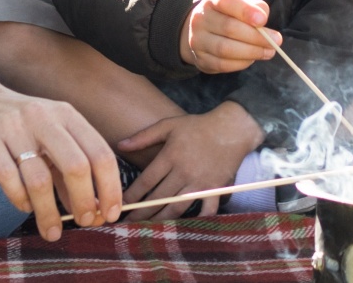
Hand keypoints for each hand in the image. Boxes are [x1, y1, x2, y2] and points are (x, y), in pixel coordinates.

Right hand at [0, 88, 122, 238]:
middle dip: (84, 201)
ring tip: (52, 230)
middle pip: (75, 166)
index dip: (110, 187)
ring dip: (49, 212)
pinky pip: (7, 177)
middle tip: (85, 222)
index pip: (100, 153)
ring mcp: (13, 126)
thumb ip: (71, 172)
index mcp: (67, 115)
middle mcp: (43, 117)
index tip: (111, 214)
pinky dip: (20, 199)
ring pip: (39, 179)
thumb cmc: (22, 128)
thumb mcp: (52, 140)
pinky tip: (25, 208)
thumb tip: (94, 211)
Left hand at [115, 101, 265, 219]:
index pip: (146, 181)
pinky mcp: (215, 189)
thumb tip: (120, 145)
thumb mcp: (169, 125)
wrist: (232, 129)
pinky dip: (198, 220)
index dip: (132, 195)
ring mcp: (200, 183)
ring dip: (161, 219)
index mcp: (171, 156)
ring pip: (176, 207)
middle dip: (141, 212)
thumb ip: (144, 136)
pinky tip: (186, 227)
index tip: (121, 204)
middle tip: (128, 221)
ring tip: (148, 226)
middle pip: (158, 198)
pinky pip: (206, 210)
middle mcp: (184, 172)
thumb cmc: (199, 125)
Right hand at [182, 0, 277, 73]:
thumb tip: (263, 21)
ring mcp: (197, 40)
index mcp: (212, 1)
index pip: (226, 1)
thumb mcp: (240, 5)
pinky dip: (241, 63)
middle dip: (256, 37)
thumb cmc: (228, 16)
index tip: (263, 20)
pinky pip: (222, 64)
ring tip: (268, 52)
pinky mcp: (200, 59)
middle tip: (276, 41)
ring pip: (225, 49)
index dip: (245, 11)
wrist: (201, 31)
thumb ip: (254, 8)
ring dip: (252, 52)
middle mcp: (200, 19)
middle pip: (229, 28)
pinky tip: (252, 59)